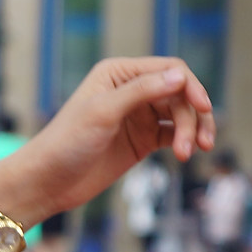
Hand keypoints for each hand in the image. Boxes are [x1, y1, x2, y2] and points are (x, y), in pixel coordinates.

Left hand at [0, 57, 213, 223]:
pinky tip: (187, 153)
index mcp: (119, 73)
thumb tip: (180, 76)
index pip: (169, 69)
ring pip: (180, 115)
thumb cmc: (67, 142)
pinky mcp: (142, 140)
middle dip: (192, 117)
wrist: (48, 182)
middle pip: (180, 94)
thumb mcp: (103, 112)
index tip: (203, 108)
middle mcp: (131, 89)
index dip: (191, 87)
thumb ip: (141, 91)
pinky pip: (174, 134)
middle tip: (193, 146)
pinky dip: (185, 141)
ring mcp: (138, 115)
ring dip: (192, 131)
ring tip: (189, 154)